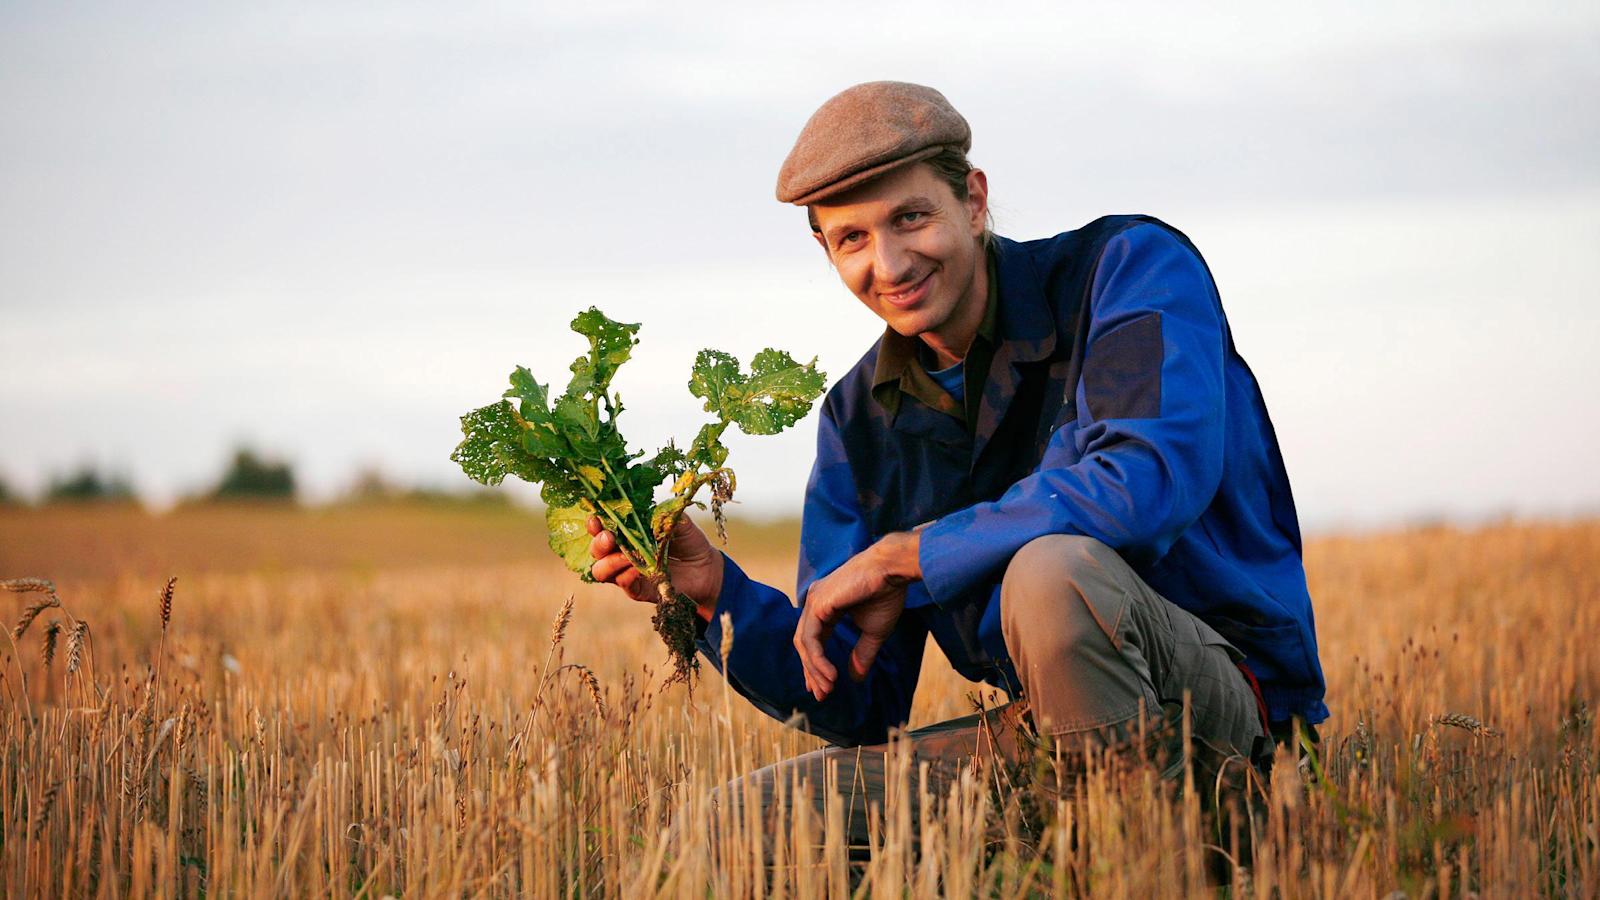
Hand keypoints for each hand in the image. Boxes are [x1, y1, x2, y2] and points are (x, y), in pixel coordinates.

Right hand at [587, 515, 723, 619]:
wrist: (706, 568)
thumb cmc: (688, 541)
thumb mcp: (678, 522)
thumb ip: (663, 515)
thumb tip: (648, 510)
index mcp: (627, 533)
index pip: (601, 528)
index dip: (595, 524)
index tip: (596, 518)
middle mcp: (621, 553)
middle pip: (596, 551)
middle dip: (599, 543)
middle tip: (609, 537)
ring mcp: (628, 572)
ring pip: (602, 571)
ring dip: (609, 562)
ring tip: (625, 555)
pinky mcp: (639, 589)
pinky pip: (624, 584)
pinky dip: (627, 576)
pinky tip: (637, 568)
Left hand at [793, 531, 920, 700]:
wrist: (892, 571)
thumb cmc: (885, 594)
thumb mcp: (873, 632)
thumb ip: (861, 654)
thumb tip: (855, 679)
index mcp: (825, 606)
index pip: (813, 640)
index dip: (816, 665)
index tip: (823, 687)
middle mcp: (815, 602)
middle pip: (804, 644)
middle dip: (812, 672)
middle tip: (822, 694)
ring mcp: (813, 601)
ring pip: (805, 644)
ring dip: (815, 670)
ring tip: (828, 688)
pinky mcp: (817, 604)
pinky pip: (811, 639)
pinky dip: (818, 660)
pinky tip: (830, 675)